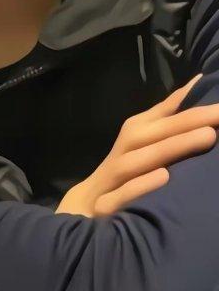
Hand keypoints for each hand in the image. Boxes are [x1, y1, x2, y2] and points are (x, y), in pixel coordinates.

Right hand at [56, 73, 218, 217]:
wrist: (85, 205)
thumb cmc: (125, 168)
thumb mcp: (144, 139)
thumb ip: (167, 114)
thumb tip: (196, 84)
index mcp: (135, 133)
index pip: (163, 115)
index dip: (190, 103)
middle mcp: (124, 150)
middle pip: (152, 133)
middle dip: (187, 122)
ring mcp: (113, 178)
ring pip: (138, 160)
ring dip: (171, 148)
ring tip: (207, 136)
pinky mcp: (104, 206)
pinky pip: (121, 194)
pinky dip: (141, 185)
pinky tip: (164, 177)